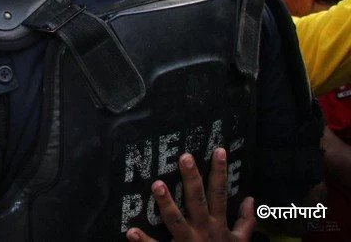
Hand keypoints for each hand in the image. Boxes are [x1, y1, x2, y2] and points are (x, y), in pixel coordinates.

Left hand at [126, 148, 254, 241]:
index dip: (220, 172)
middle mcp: (203, 230)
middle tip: (185, 157)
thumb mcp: (240, 241)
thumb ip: (245, 221)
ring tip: (157, 185)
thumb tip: (251, 199)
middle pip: (197, 200)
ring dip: (166, 203)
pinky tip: (131, 231)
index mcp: (217, 224)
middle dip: (192, 179)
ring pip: (176, 220)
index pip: (219, 194)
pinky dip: (144, 241)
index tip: (219, 150)